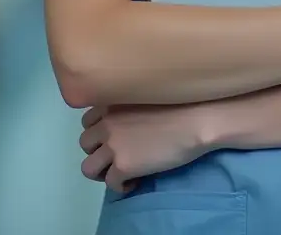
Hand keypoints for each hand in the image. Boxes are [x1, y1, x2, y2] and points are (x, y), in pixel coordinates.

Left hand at [79, 102, 215, 191]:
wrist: (196, 120)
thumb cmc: (181, 103)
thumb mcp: (145, 96)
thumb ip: (127, 107)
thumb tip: (126, 124)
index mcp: (111, 102)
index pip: (88, 121)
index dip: (99, 131)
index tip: (115, 137)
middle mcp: (106, 123)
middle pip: (85, 144)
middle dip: (98, 151)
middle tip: (118, 155)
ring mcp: (112, 145)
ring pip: (88, 168)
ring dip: (103, 171)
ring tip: (122, 171)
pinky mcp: (122, 166)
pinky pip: (110, 184)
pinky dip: (121, 185)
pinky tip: (137, 180)